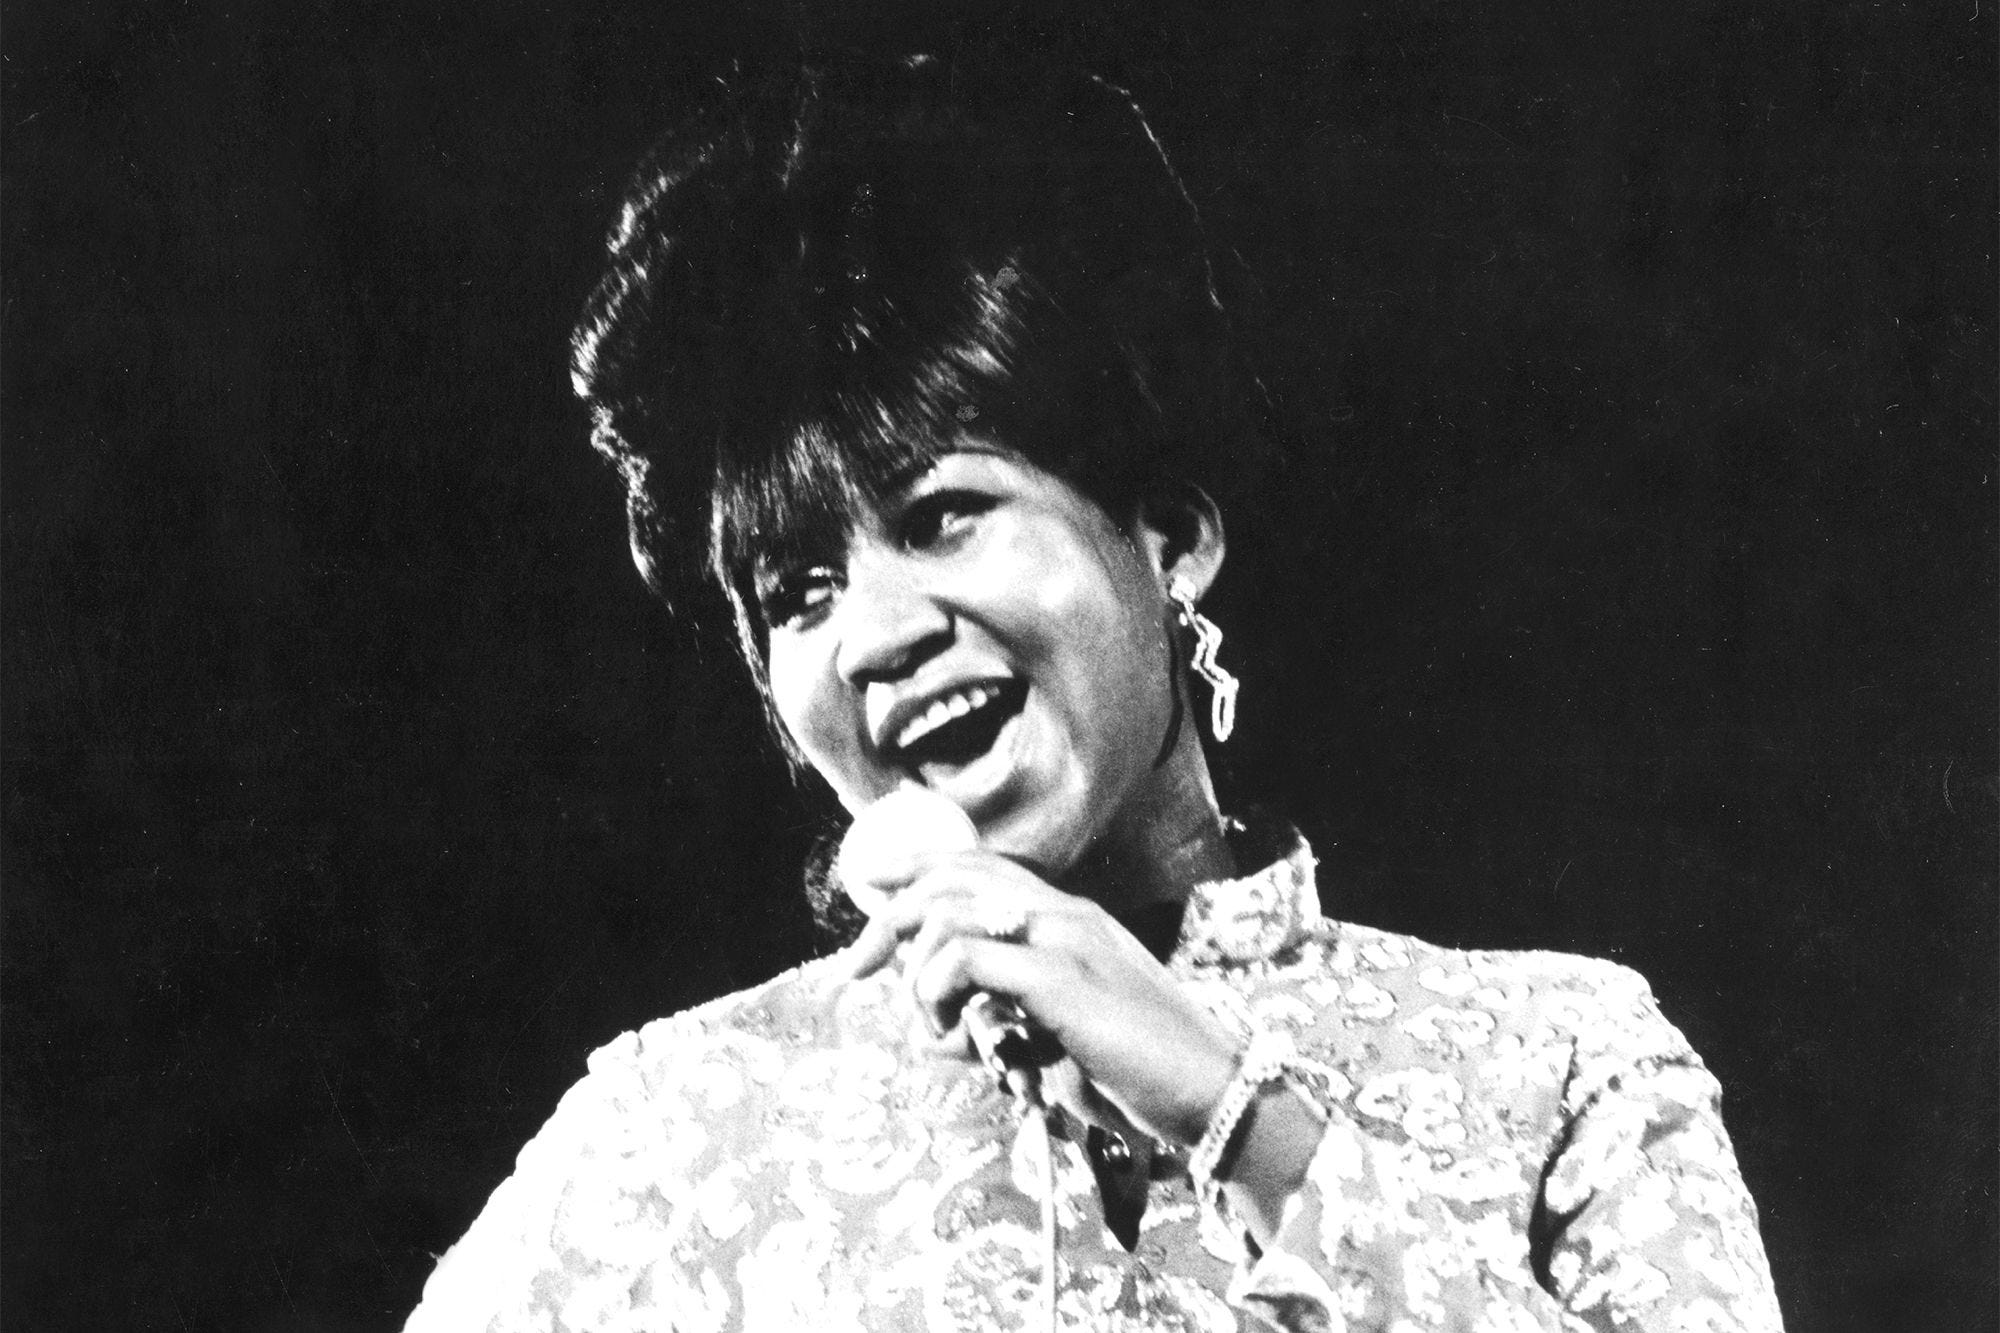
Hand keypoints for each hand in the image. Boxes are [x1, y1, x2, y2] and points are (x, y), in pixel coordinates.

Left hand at [841, 849, 1239, 1148]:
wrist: (1216, 1091)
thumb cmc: (1145, 1072)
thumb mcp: (1068, 1032)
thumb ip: (1014, 1015)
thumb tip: (948, 1028)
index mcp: (1070, 918)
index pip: (978, 866)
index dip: (914, 873)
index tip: (871, 903)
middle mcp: (1064, 914)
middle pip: (949, 878)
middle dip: (888, 919)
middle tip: (857, 968)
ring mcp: (1064, 940)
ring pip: (947, 916)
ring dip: (920, 980)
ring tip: (941, 1035)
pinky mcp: (1060, 978)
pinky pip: (964, 961)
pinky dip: (940, 999)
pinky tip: (960, 1041)